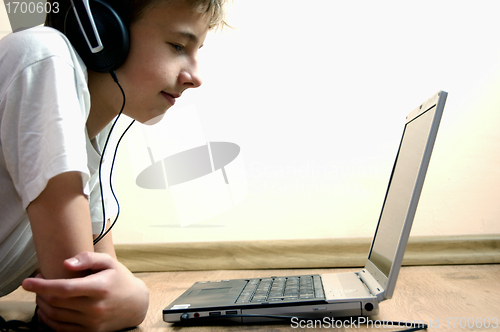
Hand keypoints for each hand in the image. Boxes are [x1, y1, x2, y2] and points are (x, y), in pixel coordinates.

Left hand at [22, 251, 148, 331]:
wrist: (136, 304)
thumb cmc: (120, 279)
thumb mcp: (109, 262)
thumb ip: (88, 258)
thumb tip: (66, 263)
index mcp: (99, 287)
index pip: (64, 288)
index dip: (42, 286)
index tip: (26, 282)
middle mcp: (95, 307)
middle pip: (56, 302)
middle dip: (40, 293)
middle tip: (37, 284)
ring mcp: (92, 322)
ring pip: (55, 316)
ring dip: (42, 305)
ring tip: (41, 295)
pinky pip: (61, 329)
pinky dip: (48, 320)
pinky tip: (47, 310)